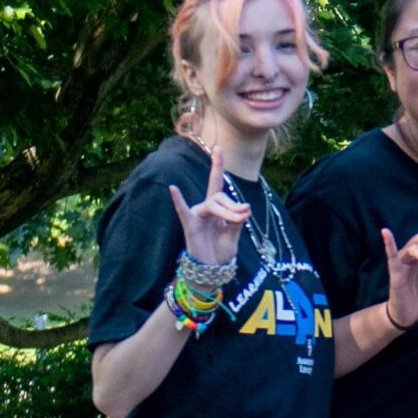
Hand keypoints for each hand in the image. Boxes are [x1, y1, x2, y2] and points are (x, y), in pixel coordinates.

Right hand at [166, 144, 248, 267]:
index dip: (217, 166)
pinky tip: (173, 188)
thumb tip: (243, 209)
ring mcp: (196, 215)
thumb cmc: (222, 251)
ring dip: (228, 211)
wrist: (213, 269)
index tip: (218, 148)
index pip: (217, 183)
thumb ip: (237, 221)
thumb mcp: (234, 235)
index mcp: (217, 208)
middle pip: (220, 197)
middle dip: (234, 206)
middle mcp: (205, 208)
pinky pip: (183, 210)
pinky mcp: (189, 225)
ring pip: (213, 204)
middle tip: (244, 215)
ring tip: (238, 219)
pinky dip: (178, 200)